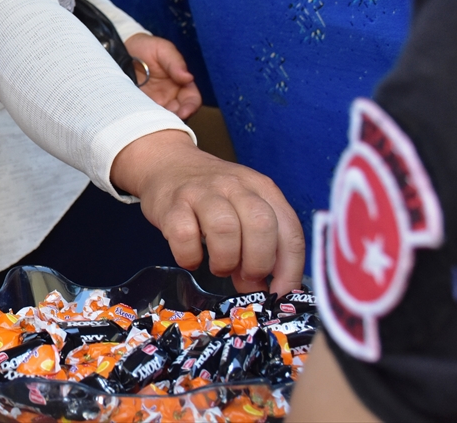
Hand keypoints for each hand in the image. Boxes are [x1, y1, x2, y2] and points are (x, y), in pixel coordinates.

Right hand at [111, 130, 305, 294]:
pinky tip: (191, 258)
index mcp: (261, 188)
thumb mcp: (243, 210)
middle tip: (246, 277)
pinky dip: (190, 257)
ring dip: (225, 260)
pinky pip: (184, 236)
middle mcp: (235, 185)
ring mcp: (202, 192)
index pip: (289, 229)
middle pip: (261, 225)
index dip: (289, 269)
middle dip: (258, 262)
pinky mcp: (172, 204)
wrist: (167, 164)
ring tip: (219, 266)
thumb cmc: (211, 194)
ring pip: (225, 228)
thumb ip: (257, 245)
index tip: (280, 293)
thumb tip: (260, 290)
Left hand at [125, 33, 201, 118]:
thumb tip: (188, 77)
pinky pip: (145, 117)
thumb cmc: (145, 47)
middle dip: (176, 119)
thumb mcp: (162, 50)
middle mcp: (169, 96)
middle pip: (179, 114)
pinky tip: (141, 119)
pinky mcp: (138, 107)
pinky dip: (145, 120)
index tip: (184, 112)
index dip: (191, 107)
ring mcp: (154, 103)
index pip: (192, 99)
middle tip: (168, 121)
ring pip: (163, 119)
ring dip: (161, 122)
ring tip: (154, 121)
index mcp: (180, 83)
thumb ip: (175, 63)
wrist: (120, 49)